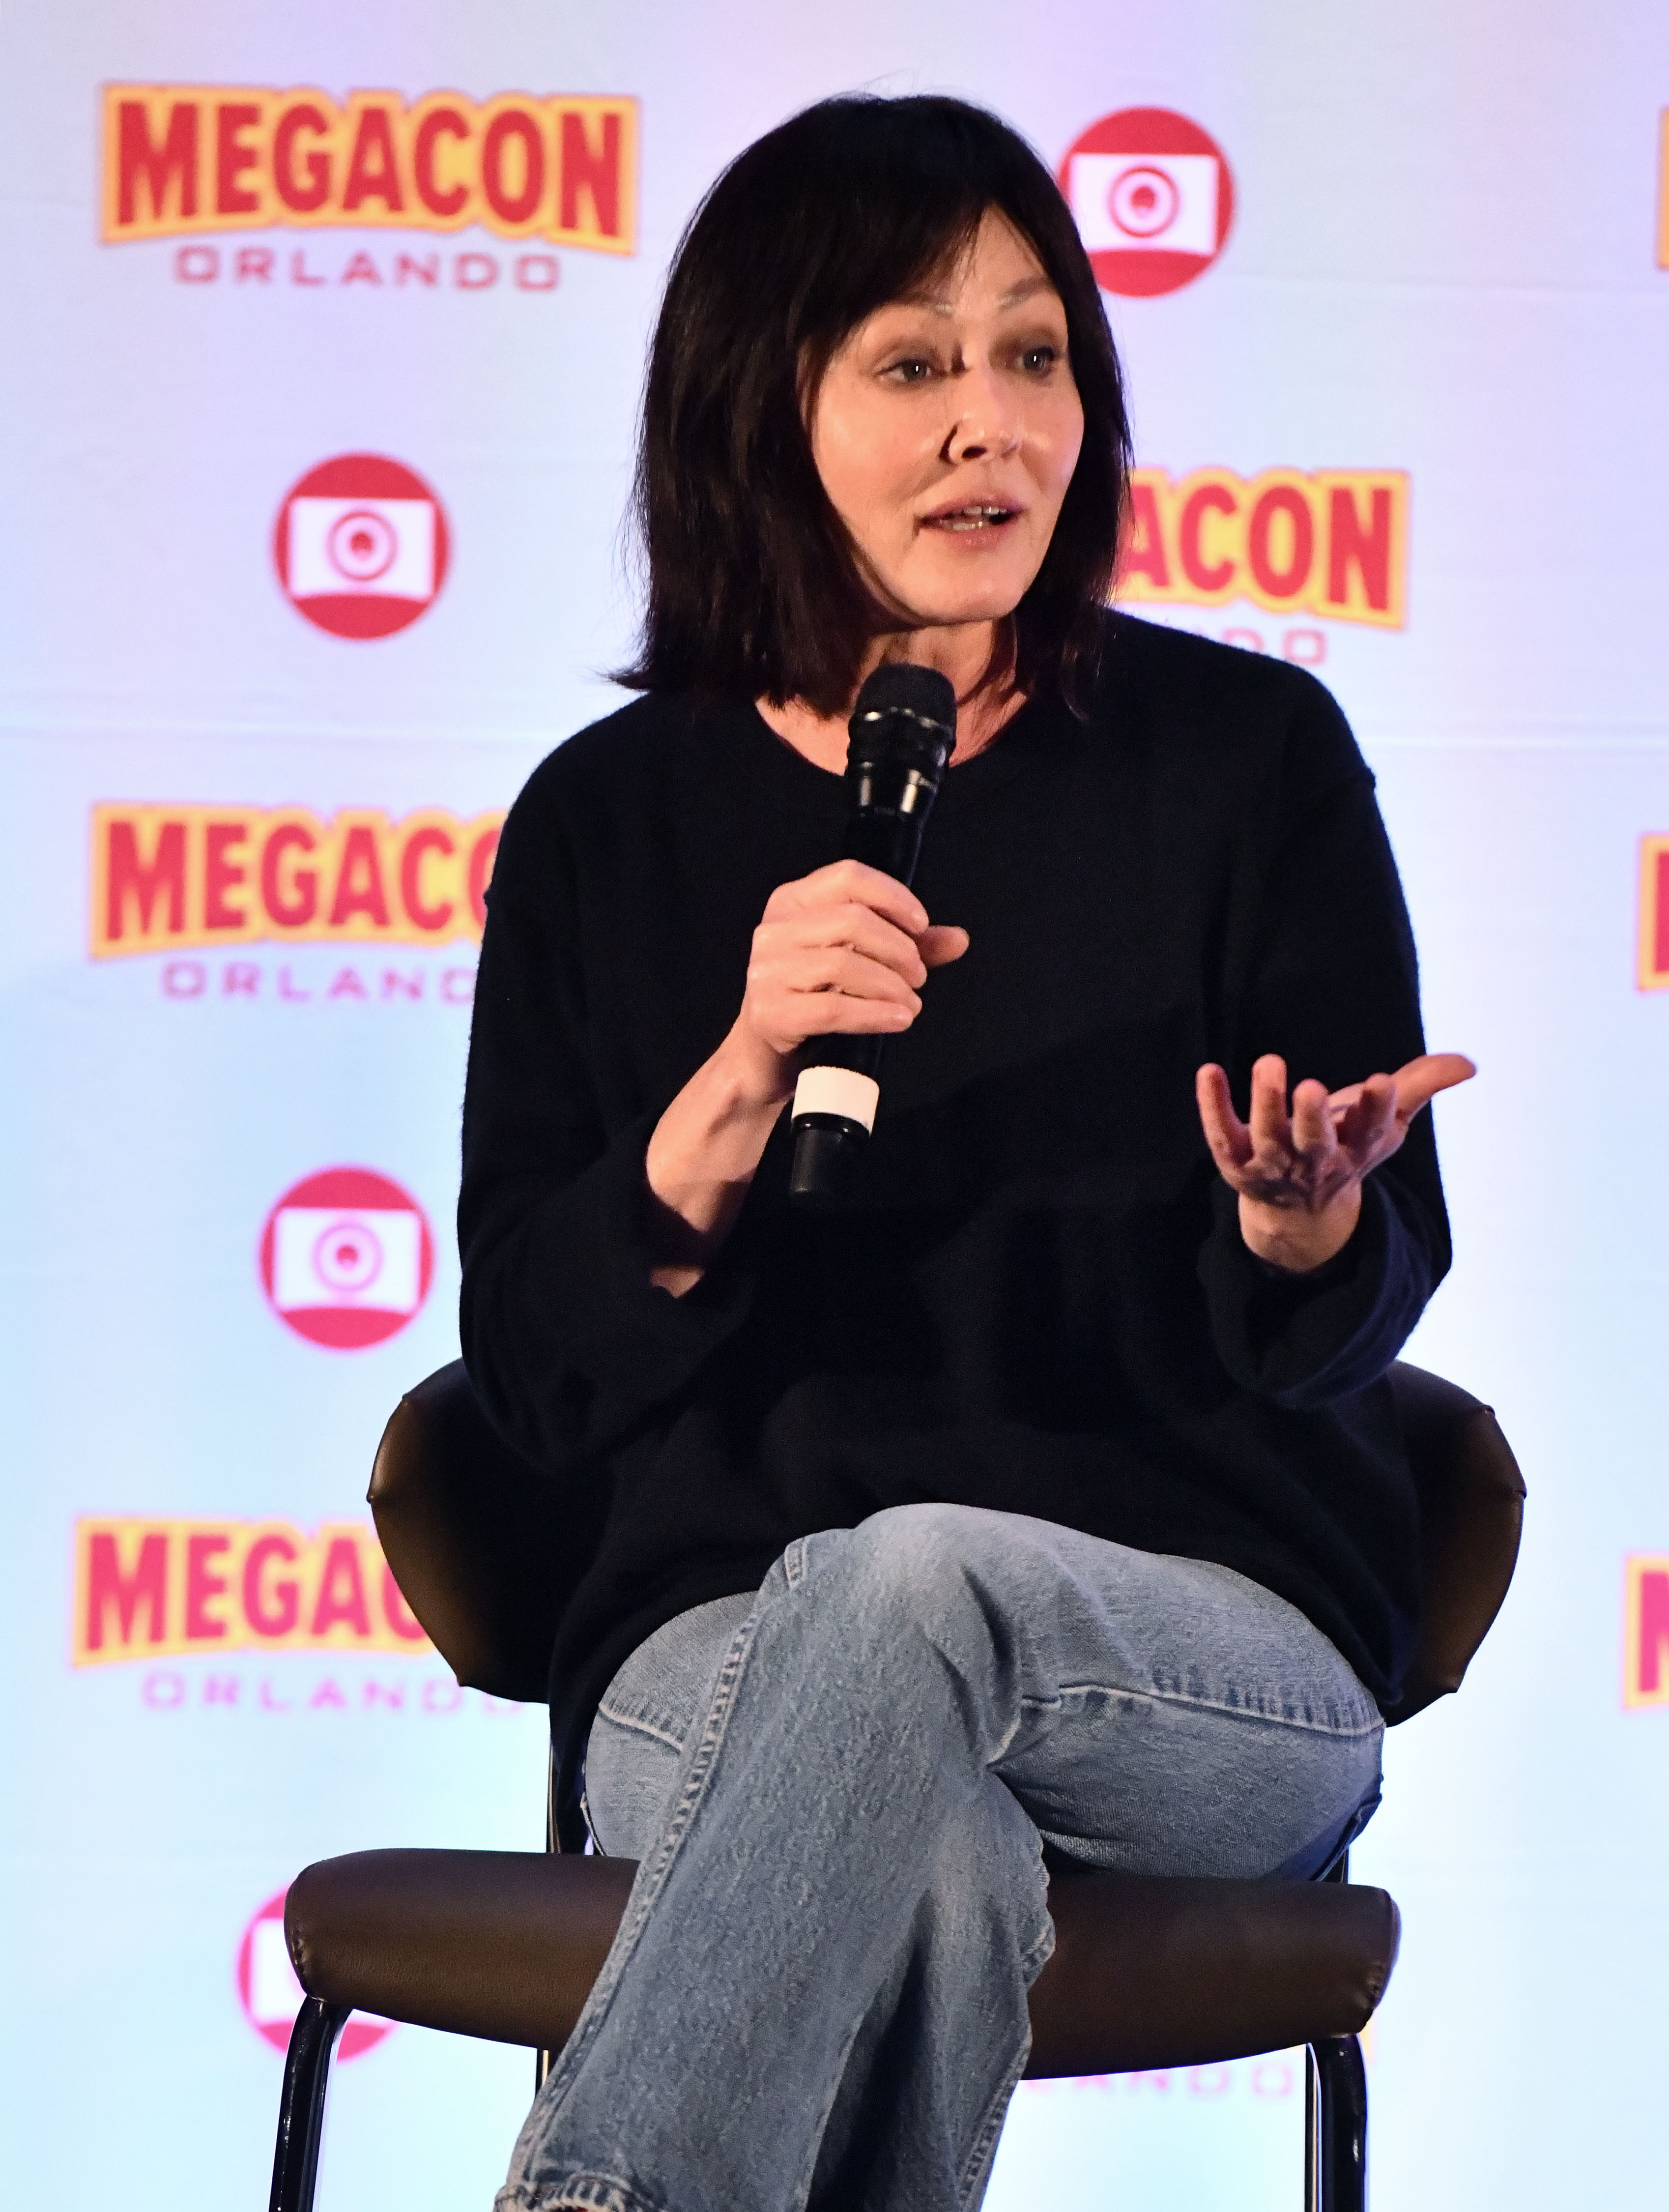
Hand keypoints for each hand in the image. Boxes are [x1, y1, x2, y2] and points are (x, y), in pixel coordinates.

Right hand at [723, 858, 968, 1108]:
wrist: (766, 1056)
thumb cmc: (813, 1000)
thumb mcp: (859, 963)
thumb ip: (906, 946)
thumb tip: (958, 939)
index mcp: (793, 901)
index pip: (848, 877)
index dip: (892, 897)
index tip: (922, 926)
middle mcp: (775, 929)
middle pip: (852, 921)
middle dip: (898, 949)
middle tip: (919, 976)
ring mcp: (767, 971)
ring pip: (843, 964)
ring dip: (890, 985)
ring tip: (910, 1002)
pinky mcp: (770, 1012)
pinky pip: (832, 1008)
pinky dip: (874, 1014)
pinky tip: (898, 1019)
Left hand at [1195, 1051, 1474, 1272]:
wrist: (1295, 1211)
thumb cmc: (1343, 1148)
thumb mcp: (1385, 1122)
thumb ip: (1421, 1086)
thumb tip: (1469, 1064)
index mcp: (1355, 1151)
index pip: (1370, 1133)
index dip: (1377, 1110)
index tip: (1382, 1082)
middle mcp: (1314, 1162)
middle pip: (1314, 1144)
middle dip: (1314, 1119)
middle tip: (1313, 1087)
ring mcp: (1271, 1164)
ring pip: (1269, 1138)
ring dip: (1266, 1103)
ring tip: (1269, 1063)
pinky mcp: (1233, 1159)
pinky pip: (1220, 1134)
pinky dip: (1213, 1106)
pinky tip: (1208, 1071)